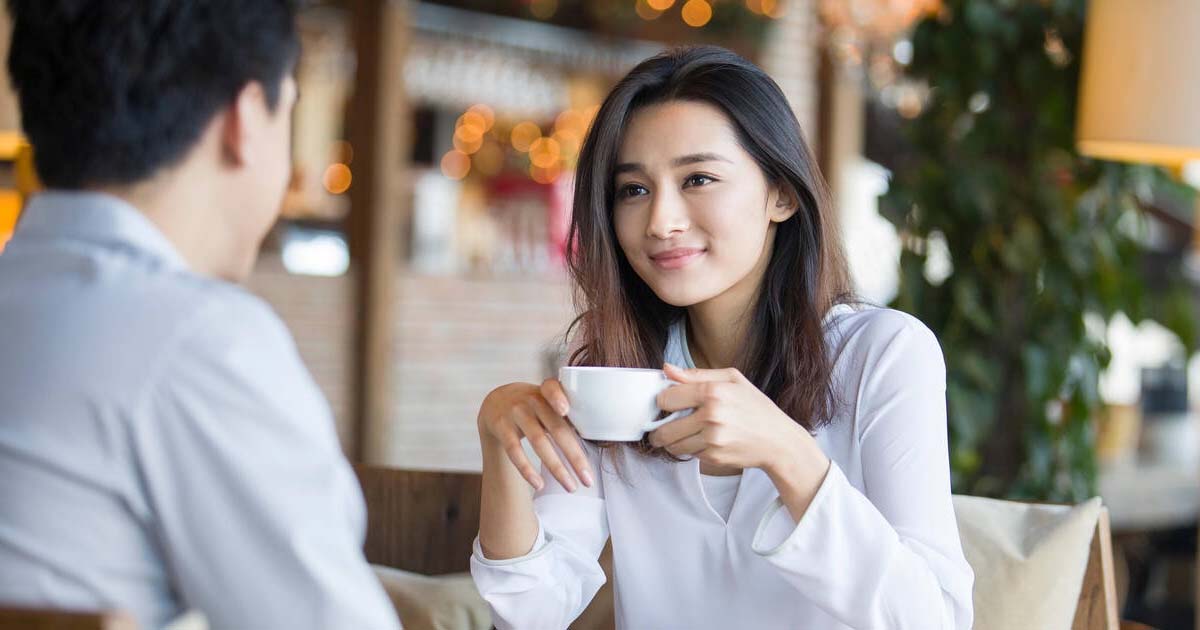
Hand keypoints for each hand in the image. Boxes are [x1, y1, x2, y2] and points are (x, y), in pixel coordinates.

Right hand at [477, 380, 592, 492]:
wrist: (496, 401)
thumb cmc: (533, 405)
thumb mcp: (547, 400)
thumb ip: (567, 414)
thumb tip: (597, 440)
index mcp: (547, 392)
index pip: (551, 389)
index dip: (557, 397)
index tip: (565, 410)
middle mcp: (531, 400)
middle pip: (556, 428)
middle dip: (574, 456)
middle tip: (588, 480)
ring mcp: (515, 413)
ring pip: (538, 442)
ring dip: (556, 467)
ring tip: (570, 487)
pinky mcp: (501, 427)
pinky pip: (514, 450)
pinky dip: (527, 469)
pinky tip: (539, 484)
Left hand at [649, 363, 824, 476]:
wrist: (778, 440)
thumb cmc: (756, 407)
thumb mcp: (732, 379)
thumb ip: (696, 374)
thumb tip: (667, 369)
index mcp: (712, 391)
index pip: (666, 399)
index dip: (664, 401)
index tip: (669, 404)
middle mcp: (711, 416)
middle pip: (664, 429)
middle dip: (661, 429)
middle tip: (666, 426)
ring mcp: (712, 439)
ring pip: (673, 446)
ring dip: (673, 442)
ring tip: (684, 434)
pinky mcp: (714, 457)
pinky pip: (689, 455)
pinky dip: (692, 450)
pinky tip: (704, 442)